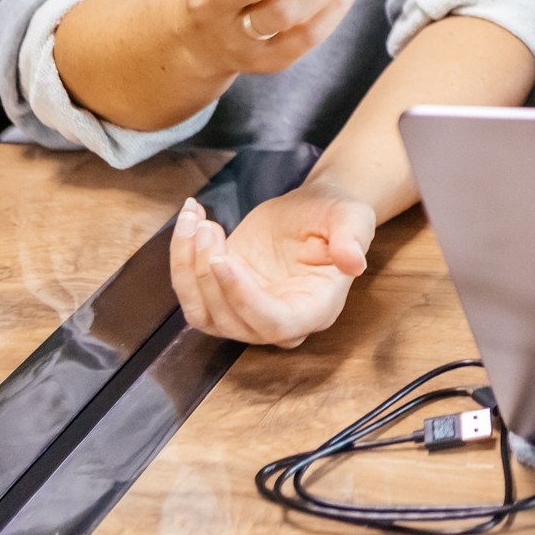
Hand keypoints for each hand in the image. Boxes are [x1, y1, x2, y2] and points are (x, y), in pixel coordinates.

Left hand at [169, 186, 376, 347]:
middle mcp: (278, 322)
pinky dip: (180, 259)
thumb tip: (354, 263)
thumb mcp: (351, 216)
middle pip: (232, 321)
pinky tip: (190, 222)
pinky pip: (190, 293)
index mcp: (315, 309)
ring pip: (203, 313)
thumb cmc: (335, 215)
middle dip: (209, 275)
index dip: (244, 299)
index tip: (222, 259)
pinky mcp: (221, 297)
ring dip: (187, 268)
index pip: (276, 323)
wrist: (311, 211)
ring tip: (196, 220)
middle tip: (207, 227)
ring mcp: (245, 313)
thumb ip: (353, 238)